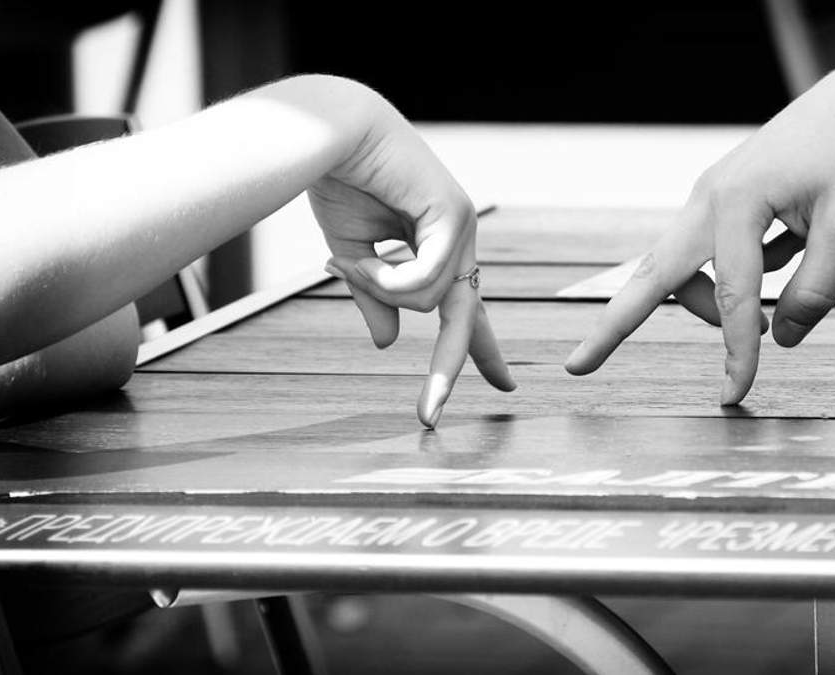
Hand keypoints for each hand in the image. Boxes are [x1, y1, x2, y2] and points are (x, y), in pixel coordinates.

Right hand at [312, 104, 514, 427]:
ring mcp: (461, 227)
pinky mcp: (456, 214)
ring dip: (379, 289)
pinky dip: (387, 278)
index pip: (465, 310)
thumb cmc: (340, 183)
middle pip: (463, 319)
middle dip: (447, 369)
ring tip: (348, 256)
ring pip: (430, 302)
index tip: (505, 384)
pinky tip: (363, 256)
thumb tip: (387, 344)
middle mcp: (457, 240)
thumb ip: (375, 299)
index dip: (482, 350)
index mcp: (437, 249)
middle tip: (428, 417)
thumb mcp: (354, 257)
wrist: (330, 136)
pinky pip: (427, 280)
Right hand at [566, 54, 834, 404]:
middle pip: (653, 274)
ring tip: (763, 322)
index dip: (737, 353)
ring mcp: (711, 195)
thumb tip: (781, 340)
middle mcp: (709, 197)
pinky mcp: (723, 199)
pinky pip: (710, 252)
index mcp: (737, 201)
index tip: (735, 395)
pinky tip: (789, 257)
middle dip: (616, 323)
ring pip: (684, 268)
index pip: (733, 296)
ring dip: (712, 303)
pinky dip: (732, 277)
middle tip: (577, 367)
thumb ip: (815, 291)